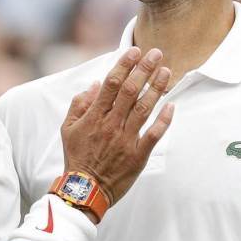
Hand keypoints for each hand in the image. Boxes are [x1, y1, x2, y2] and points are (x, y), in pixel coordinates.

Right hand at [60, 47, 173, 205]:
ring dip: (156, 88)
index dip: (124, 65)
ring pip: (144, 108)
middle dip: (144, 69)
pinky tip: (172, 105)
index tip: (134, 50)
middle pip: (130, 91)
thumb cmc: (77, 157)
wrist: (85, 189)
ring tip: (166, 71)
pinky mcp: (138, 155)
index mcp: (94, 116)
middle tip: (156, 53)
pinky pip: (154, 134)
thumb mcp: (68, 128)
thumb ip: (80, 104)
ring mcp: (126, 139)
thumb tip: (94, 84)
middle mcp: (111, 124)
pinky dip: (164, 120)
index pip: (111, 84)